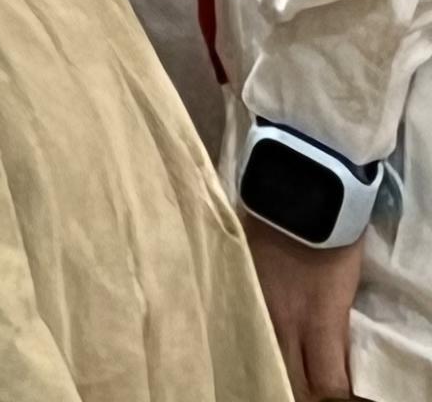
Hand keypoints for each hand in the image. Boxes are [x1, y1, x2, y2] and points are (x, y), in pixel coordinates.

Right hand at [247, 223, 362, 399]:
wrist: (295, 192)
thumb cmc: (333, 241)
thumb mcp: (342, 294)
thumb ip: (331, 331)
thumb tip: (328, 360)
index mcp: (318, 324)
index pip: (327, 385)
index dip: (331, 396)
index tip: (330, 390)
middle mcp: (282, 322)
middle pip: (290, 380)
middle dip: (298, 387)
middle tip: (301, 379)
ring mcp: (252, 303)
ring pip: (259, 354)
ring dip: (270, 362)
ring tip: (274, 356)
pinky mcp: (232, 284)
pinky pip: (238, 323)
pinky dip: (246, 334)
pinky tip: (248, 332)